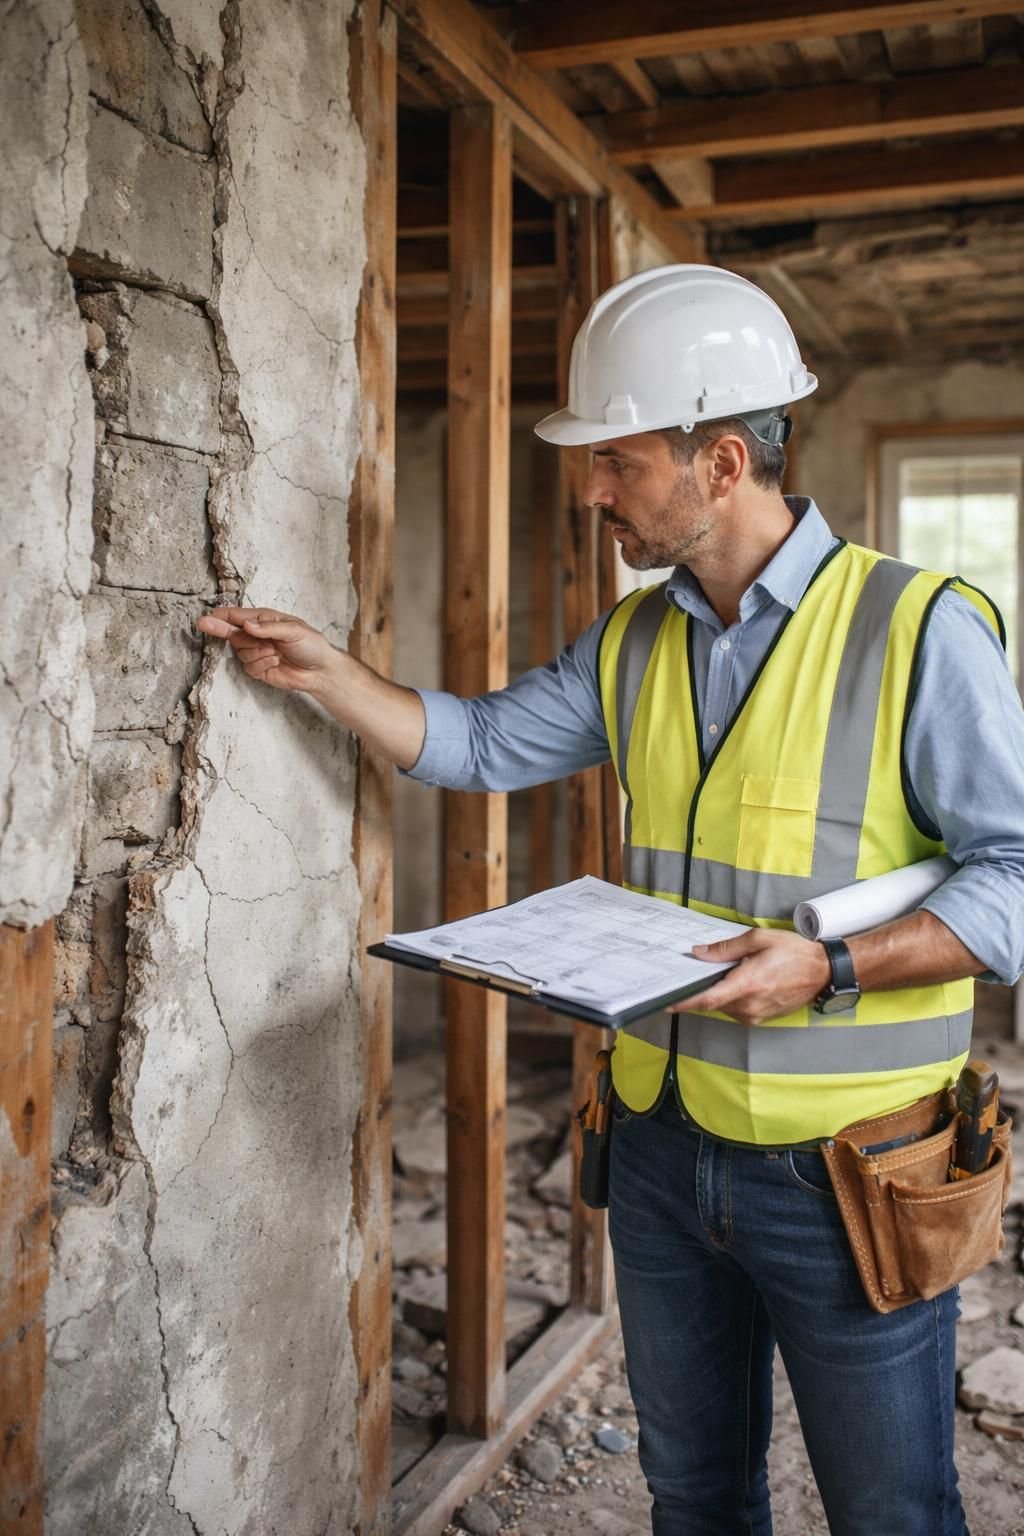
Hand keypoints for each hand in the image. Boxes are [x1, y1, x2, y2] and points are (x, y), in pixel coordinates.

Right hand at [196, 607, 335, 692]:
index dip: (220, 616)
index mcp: (264, 619)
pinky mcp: (258, 669)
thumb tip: (247, 625)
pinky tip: (275, 662)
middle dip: (220, 630)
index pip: (236, 615)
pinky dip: (262, 665)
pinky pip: (249, 667)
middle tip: (203, 625)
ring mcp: (256, 652)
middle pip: (230, 632)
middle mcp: (256, 634)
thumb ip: (269, 628)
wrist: (320, 670)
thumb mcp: (294, 630)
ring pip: (240, 652)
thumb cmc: (311, 644)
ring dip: (257, 653)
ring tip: (276, 652)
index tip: (205, 617)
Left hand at [670, 929, 830, 1025]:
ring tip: (726, 973)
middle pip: (712, 1002)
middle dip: (701, 990)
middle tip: (693, 974)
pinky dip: (730, 998)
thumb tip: (700, 952)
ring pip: (723, 1007)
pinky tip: (737, 982)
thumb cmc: (794, 953)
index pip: (708, 999)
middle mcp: (750, 1004)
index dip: (685, 1002)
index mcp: (748, 984)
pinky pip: (736, 1010)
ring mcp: (756, 1014)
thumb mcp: (759, 940)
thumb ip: (726, 948)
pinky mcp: (761, 1018)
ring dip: (718, 993)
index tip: (667, 1002)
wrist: (822, 972)